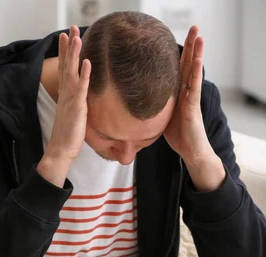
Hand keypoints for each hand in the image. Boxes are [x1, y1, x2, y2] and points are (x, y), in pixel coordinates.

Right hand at [37, 26, 90, 186]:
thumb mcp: (72, 115)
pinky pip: (82, 88)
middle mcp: (66, 94)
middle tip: (70, 28)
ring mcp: (70, 99)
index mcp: (65, 95)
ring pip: (72, 72)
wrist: (60, 151)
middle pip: (67, 65)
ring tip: (76, 36)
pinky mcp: (77, 107)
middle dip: (68, 46)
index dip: (65, 52)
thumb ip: (75, 104)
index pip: (64, 68)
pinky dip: (84, 74)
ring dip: (74, 54)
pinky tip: (87, 61)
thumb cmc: (67, 136)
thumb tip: (80, 99)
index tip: (65, 36)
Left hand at [164, 26, 212, 163]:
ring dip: (197, 53)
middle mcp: (186, 93)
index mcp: (178, 93)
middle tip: (194, 27)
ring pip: (195, 72)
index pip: (179, 69)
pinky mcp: (193, 107)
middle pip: (189, 65)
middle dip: (191, 46)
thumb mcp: (161, 117)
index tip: (175, 37)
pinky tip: (197, 60)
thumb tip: (135, 104)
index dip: (179, 53)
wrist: (191, 151)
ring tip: (200, 36)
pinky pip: (195, 87)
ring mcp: (191, 99)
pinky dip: (196, 73)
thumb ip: (153, 107)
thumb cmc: (178, 135)